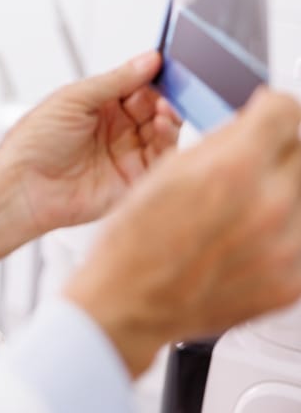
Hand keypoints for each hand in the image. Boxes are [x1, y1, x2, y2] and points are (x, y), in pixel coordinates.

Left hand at [0, 51, 181, 233]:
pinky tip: (162, 125)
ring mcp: (126, 153)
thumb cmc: (34, 142)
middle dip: (166, 95)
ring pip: (163, 130)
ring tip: (164, 107)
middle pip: (155, 107)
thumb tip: (150, 59)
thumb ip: (115, 80)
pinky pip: (161, 158)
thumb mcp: (73, 99)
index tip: (167, 64)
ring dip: (169, 115)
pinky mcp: (134, 179)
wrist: (23, 187)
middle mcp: (116, 129)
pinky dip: (167, 139)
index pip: (137, 85)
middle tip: (174, 86)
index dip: (153, 75)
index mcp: (99, 105)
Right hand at [65, 88, 300, 376]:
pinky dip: (282, 232)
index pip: (288, 111)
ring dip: (282, 189)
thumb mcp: (165, 171)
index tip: (268, 116)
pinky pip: (300, 237)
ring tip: (245, 205)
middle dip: (281, 147)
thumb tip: (253, 122)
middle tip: (256, 159)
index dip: (272, 109)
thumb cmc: (133, 243)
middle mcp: (270, 207)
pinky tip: (246, 238)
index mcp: (233, 170)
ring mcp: (287, 249)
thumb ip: (220, 142)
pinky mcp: (292, 281)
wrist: (129, 304)